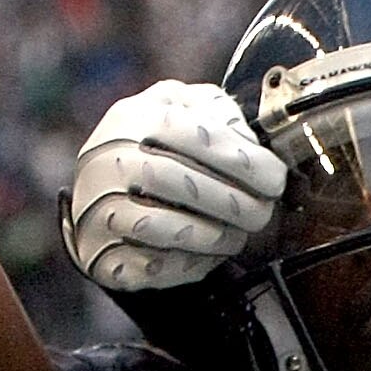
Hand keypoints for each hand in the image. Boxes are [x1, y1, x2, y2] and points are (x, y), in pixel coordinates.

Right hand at [64, 81, 287, 292]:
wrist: (96, 188)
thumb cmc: (151, 144)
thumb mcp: (179, 106)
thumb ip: (215, 110)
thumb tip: (246, 141)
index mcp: (134, 117)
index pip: (194, 135)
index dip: (242, 160)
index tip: (275, 179)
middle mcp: (109, 160)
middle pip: (179, 182)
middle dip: (233, 202)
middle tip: (262, 213)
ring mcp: (99, 209)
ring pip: (163, 227)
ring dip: (213, 235)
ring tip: (238, 235)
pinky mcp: (102, 253)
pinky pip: (151, 265)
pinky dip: (189, 262)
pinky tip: (209, 254)